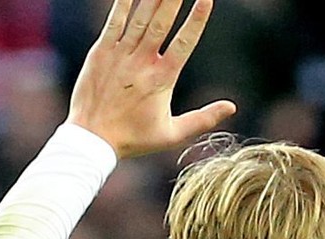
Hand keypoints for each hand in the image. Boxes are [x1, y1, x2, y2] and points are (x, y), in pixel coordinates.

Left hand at [66, 0, 236, 159]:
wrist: (92, 138)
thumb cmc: (134, 138)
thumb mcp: (173, 134)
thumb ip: (203, 118)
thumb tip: (232, 106)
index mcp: (163, 79)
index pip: (185, 42)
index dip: (197, 19)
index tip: (207, 0)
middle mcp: (142, 62)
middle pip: (161, 22)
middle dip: (173, 0)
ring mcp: (120, 54)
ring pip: (140, 18)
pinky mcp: (101, 52)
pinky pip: (114, 22)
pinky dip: (123, 4)